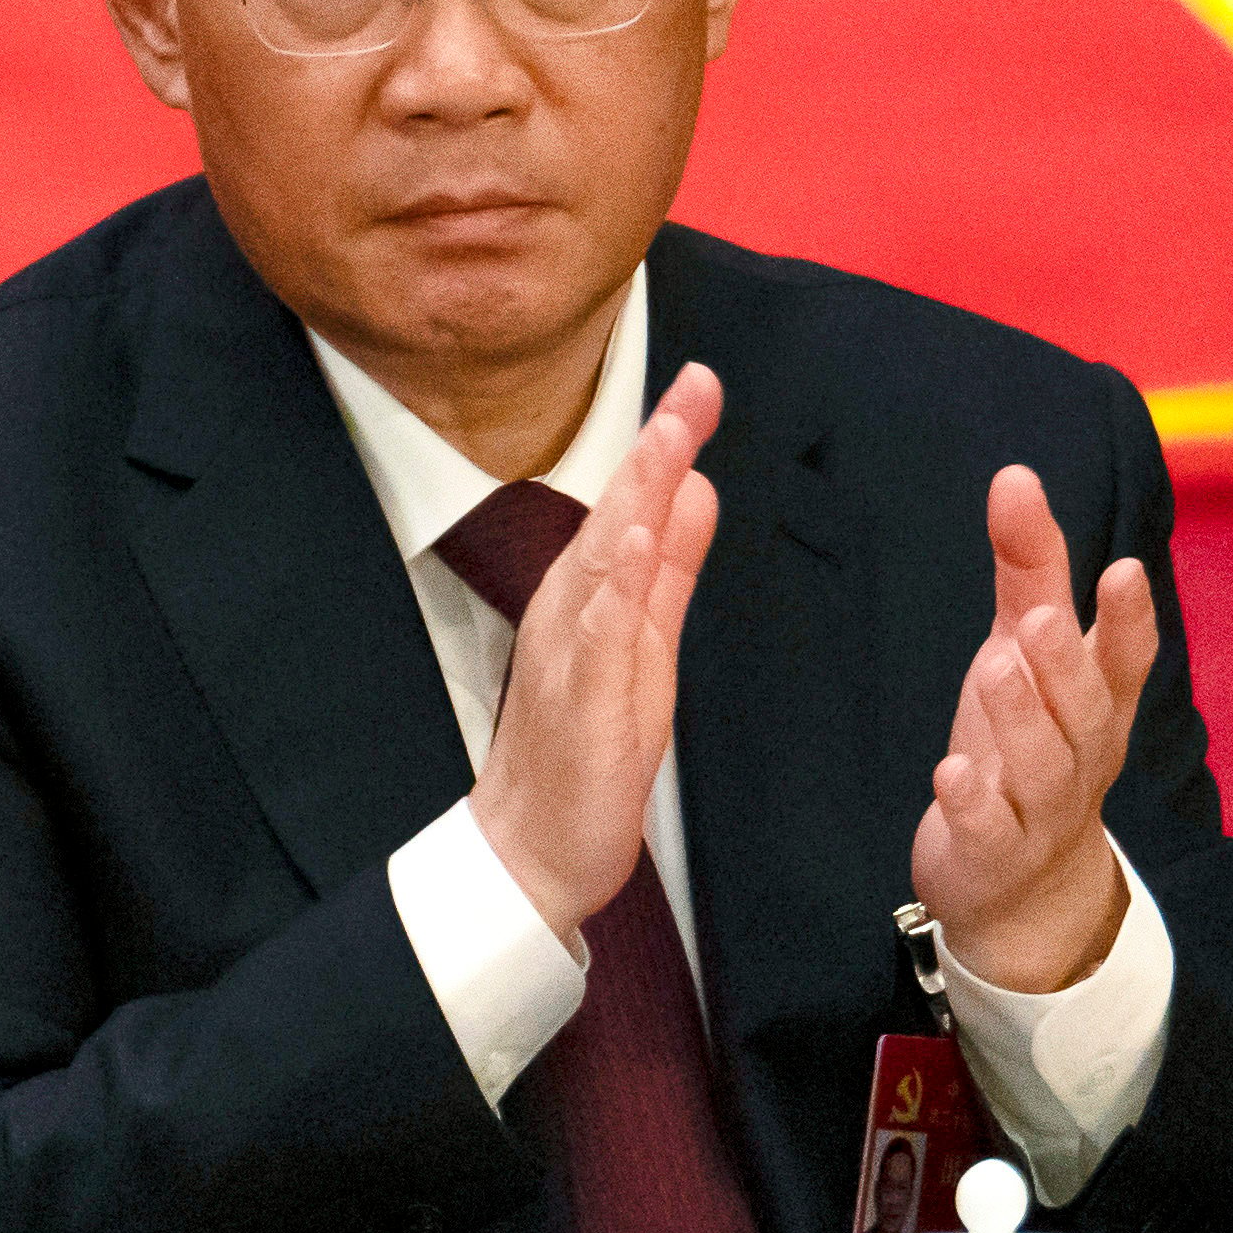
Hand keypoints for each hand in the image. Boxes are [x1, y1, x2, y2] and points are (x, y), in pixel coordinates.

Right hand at [470, 364, 722, 946]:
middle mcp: (573, 611)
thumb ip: (667, 568)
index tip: (701, 383)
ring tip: (669, 440)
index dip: (666, 444)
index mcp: (594, 595)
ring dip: (635, 498)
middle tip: (694, 383)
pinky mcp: (578, 703)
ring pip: (604, 563)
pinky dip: (613, 589)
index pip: (635, 505)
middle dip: (656, 447)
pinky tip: (631, 547)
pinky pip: (595, 638)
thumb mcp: (645, 643)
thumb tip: (694, 491)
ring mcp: (570, 654)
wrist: (532, 848)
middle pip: (617, 514)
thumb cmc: (585, 748)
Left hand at [910, 467, 1159, 993]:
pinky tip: (951, 771)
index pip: (1126, 659)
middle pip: (1085, 711)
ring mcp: (1040, 809)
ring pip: (1040, 766)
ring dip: (1020, 719)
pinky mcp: (994, 853)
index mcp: (1097, 702)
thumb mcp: (1024, 652)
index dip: (1129, 619)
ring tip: (995, 669)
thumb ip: (1028, 570)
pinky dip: (973, 802)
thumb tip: (1014, 475)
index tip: (1124, 569)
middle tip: (1043, 619)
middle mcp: (1080, 755)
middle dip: (1067, 665)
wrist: (1019, 884)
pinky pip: (989, 829)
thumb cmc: (1026, 742)